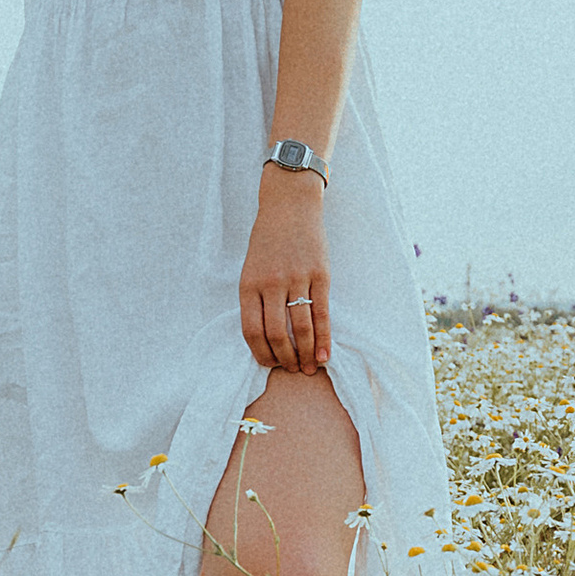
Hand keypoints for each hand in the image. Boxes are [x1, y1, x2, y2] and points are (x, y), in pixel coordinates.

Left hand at [241, 176, 329, 374]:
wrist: (290, 205)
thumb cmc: (268, 240)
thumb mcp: (251, 269)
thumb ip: (257, 300)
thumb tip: (267, 338)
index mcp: (249, 284)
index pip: (251, 331)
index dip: (261, 354)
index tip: (269, 365)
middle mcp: (271, 283)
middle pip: (276, 334)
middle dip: (285, 359)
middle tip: (292, 370)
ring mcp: (296, 279)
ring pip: (301, 328)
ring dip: (306, 354)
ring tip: (310, 368)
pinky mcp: (319, 275)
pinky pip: (322, 314)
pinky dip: (324, 339)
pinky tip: (325, 355)